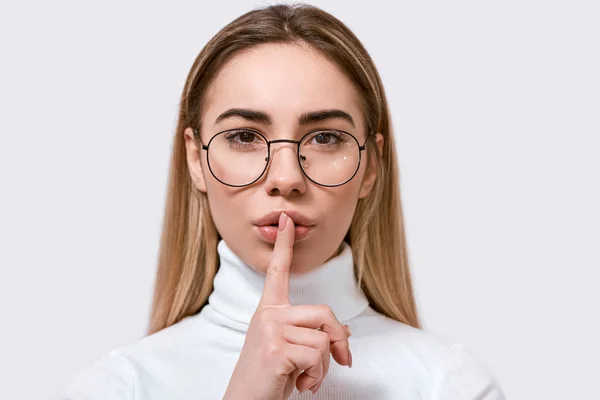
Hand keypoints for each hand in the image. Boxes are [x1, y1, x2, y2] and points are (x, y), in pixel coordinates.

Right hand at [223, 212, 351, 399]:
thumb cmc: (270, 377)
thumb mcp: (293, 350)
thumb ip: (313, 335)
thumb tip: (345, 332)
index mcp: (269, 310)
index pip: (277, 272)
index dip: (284, 245)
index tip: (287, 219)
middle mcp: (268, 314)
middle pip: (324, 313)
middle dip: (338, 341)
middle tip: (340, 362)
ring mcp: (269, 329)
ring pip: (323, 340)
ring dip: (323, 367)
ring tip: (305, 377)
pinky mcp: (275, 348)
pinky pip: (317, 356)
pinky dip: (317, 377)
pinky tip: (300, 385)